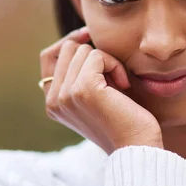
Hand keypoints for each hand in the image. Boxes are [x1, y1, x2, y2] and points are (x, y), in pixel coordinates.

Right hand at [39, 26, 162, 153]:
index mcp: (53, 104)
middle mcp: (53, 101)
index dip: (69, 41)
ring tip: (119, 85)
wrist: (137, 147)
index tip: (90, 37)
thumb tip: (81, 38)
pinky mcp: (82, 89)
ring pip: (82, 50)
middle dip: (94, 54)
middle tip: (113, 78)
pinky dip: (115, 65)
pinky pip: (97, 55)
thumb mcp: (96, 96)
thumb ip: (81, 75)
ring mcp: (65, 95)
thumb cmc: (125, 121)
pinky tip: (123, 86)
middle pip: (67, 48)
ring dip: (108, 61)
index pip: (48, 57)